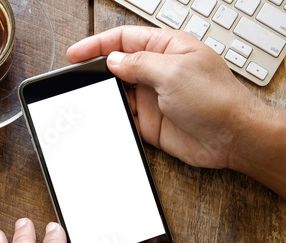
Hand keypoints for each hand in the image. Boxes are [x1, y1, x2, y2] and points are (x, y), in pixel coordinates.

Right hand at [67, 26, 260, 169]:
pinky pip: (124, 116)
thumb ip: (139, 64)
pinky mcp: (150, 121)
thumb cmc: (217, 99)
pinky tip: (106, 117)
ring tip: (89, 99)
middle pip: (118, 65)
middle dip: (96, 70)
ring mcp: (153, 97)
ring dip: (104, 95)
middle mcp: (158, 71)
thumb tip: (113, 60)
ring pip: (118, 92)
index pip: (124, 39)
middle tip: (76, 77)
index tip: (76, 54)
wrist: (232, 138)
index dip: (97, 44)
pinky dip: (113, 117)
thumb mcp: (174, 72)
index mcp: (167, 48)